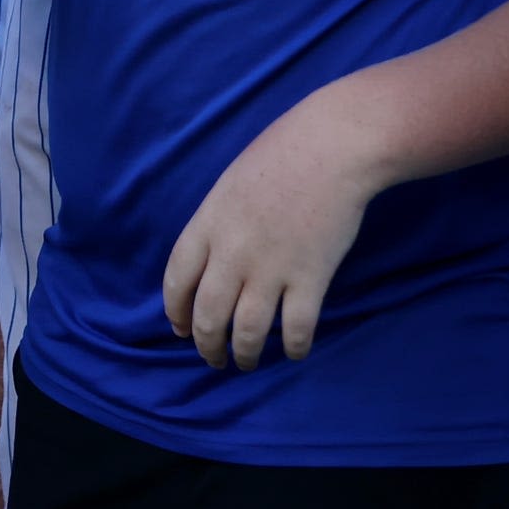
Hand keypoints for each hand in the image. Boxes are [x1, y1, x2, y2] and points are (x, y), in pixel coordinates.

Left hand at [163, 102, 383, 368]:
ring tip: (246, 362)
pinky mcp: (310, 277)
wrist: (332, 146)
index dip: (175, 312)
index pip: (176, 281)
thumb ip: (217, 224)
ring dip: (244, 355)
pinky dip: (292, 348)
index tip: (180, 329)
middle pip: (207, 316)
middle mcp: (232, 252)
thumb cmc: (282, 154)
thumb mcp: (230, 185)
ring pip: (246, 331)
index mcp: (207, 225)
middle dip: (207, 345)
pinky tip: (292, 351)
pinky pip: (295, 328)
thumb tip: (212, 262)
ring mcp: (271, 268)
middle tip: (214, 357)